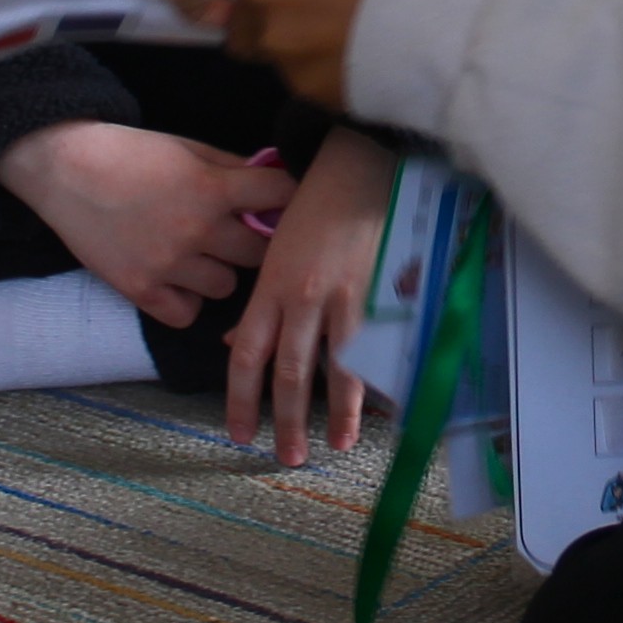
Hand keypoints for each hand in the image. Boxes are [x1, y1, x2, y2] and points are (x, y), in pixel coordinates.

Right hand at [0, 119, 293, 326]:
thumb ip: (232, 168)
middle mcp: (196, 230)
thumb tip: (275, 183)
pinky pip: (187, 314)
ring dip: (219, 272)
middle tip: (238, 234)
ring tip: (200, 255)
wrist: (64, 168)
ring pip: (226, 287)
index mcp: (212, 188)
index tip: (282, 202)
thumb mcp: (187, 148)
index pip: (279, 196)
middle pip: (259, 254)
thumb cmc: (129, 152)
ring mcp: (167, 264)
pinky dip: (186, 300)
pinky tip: (178, 280)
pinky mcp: (139, 289)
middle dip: (253, 242)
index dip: (287, 197)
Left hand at [160, 0, 408, 111]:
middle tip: (320, 17)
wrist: (447, 14)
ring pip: (275, 59)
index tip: (208, 10)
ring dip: (301, 53)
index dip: (192, 2)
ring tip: (355, 36)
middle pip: (237, 31)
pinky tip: (366, 59)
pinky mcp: (305, 90)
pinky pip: (304, 85)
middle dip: (267, 30)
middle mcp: (260, 0)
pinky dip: (328, 76)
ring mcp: (281, 51)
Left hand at [223, 127, 393, 466]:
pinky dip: (385, 380)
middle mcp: (305, 298)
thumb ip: (258, 303)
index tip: (239, 434)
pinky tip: (390, 406)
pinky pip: (382, 348)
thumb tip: (233, 346)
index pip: (246, 355)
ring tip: (340, 444)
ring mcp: (349, 298)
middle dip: (289, 421)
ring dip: (341, 413)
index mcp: (271, 287)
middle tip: (289, 457)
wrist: (360, 165)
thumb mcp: (272, 252)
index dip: (240, 400)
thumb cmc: (312, 206)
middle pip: (292, 374)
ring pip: (341, 368)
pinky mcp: (386, 293)